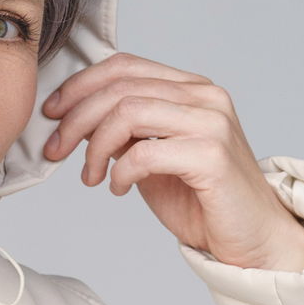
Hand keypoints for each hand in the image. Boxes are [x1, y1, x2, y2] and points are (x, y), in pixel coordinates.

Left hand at [41, 51, 303, 270]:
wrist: (251, 238)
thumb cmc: (201, 200)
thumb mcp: (151, 157)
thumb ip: (124, 132)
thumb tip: (77, 120)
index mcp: (190, 88)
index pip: (125, 66)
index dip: (80, 85)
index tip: (52, 113)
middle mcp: (205, 96)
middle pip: (120, 88)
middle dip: (76, 119)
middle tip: (56, 150)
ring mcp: (212, 123)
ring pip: (128, 113)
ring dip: (95, 147)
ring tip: (89, 176)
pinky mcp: (211, 155)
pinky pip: (145, 153)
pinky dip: (120, 171)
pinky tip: (118, 188)